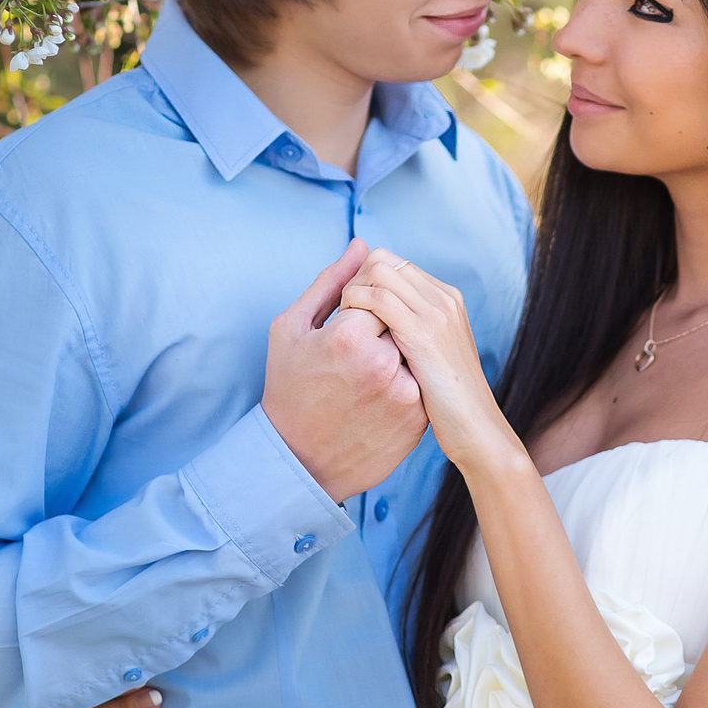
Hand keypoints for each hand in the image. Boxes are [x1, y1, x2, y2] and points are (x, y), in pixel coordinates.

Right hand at [262, 239, 428, 502]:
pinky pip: (420, 381)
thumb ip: (331, 281)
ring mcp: (405, 394)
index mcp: (349, 336)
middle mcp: (383, 364)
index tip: (340, 337)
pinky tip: (373, 401)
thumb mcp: (292, 328)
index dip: (356, 312)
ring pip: (412, 351)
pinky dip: (403, 384)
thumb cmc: (287, 389)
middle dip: (378, 332)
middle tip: (351, 362)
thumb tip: (362, 245)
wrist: (297, 462)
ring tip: (361, 383)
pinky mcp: (418, 419)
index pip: (374, 294)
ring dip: (393, 357)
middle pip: (397, 320)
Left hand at [338, 249, 516, 474]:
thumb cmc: (449, 402)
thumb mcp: (432, 357)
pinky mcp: (424, 333)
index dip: (363, 281)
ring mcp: (436, 312)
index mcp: (446, 298)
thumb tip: (381, 319)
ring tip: (344, 326)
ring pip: (377, 272)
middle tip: (342, 317)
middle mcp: (443, 297)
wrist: (477, 428)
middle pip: (382, 260)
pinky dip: (356, 307)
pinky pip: (378, 299)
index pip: (392, 262)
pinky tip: (349, 334)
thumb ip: (412, 330)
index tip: (349, 311)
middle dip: (353, 281)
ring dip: (351, 293)